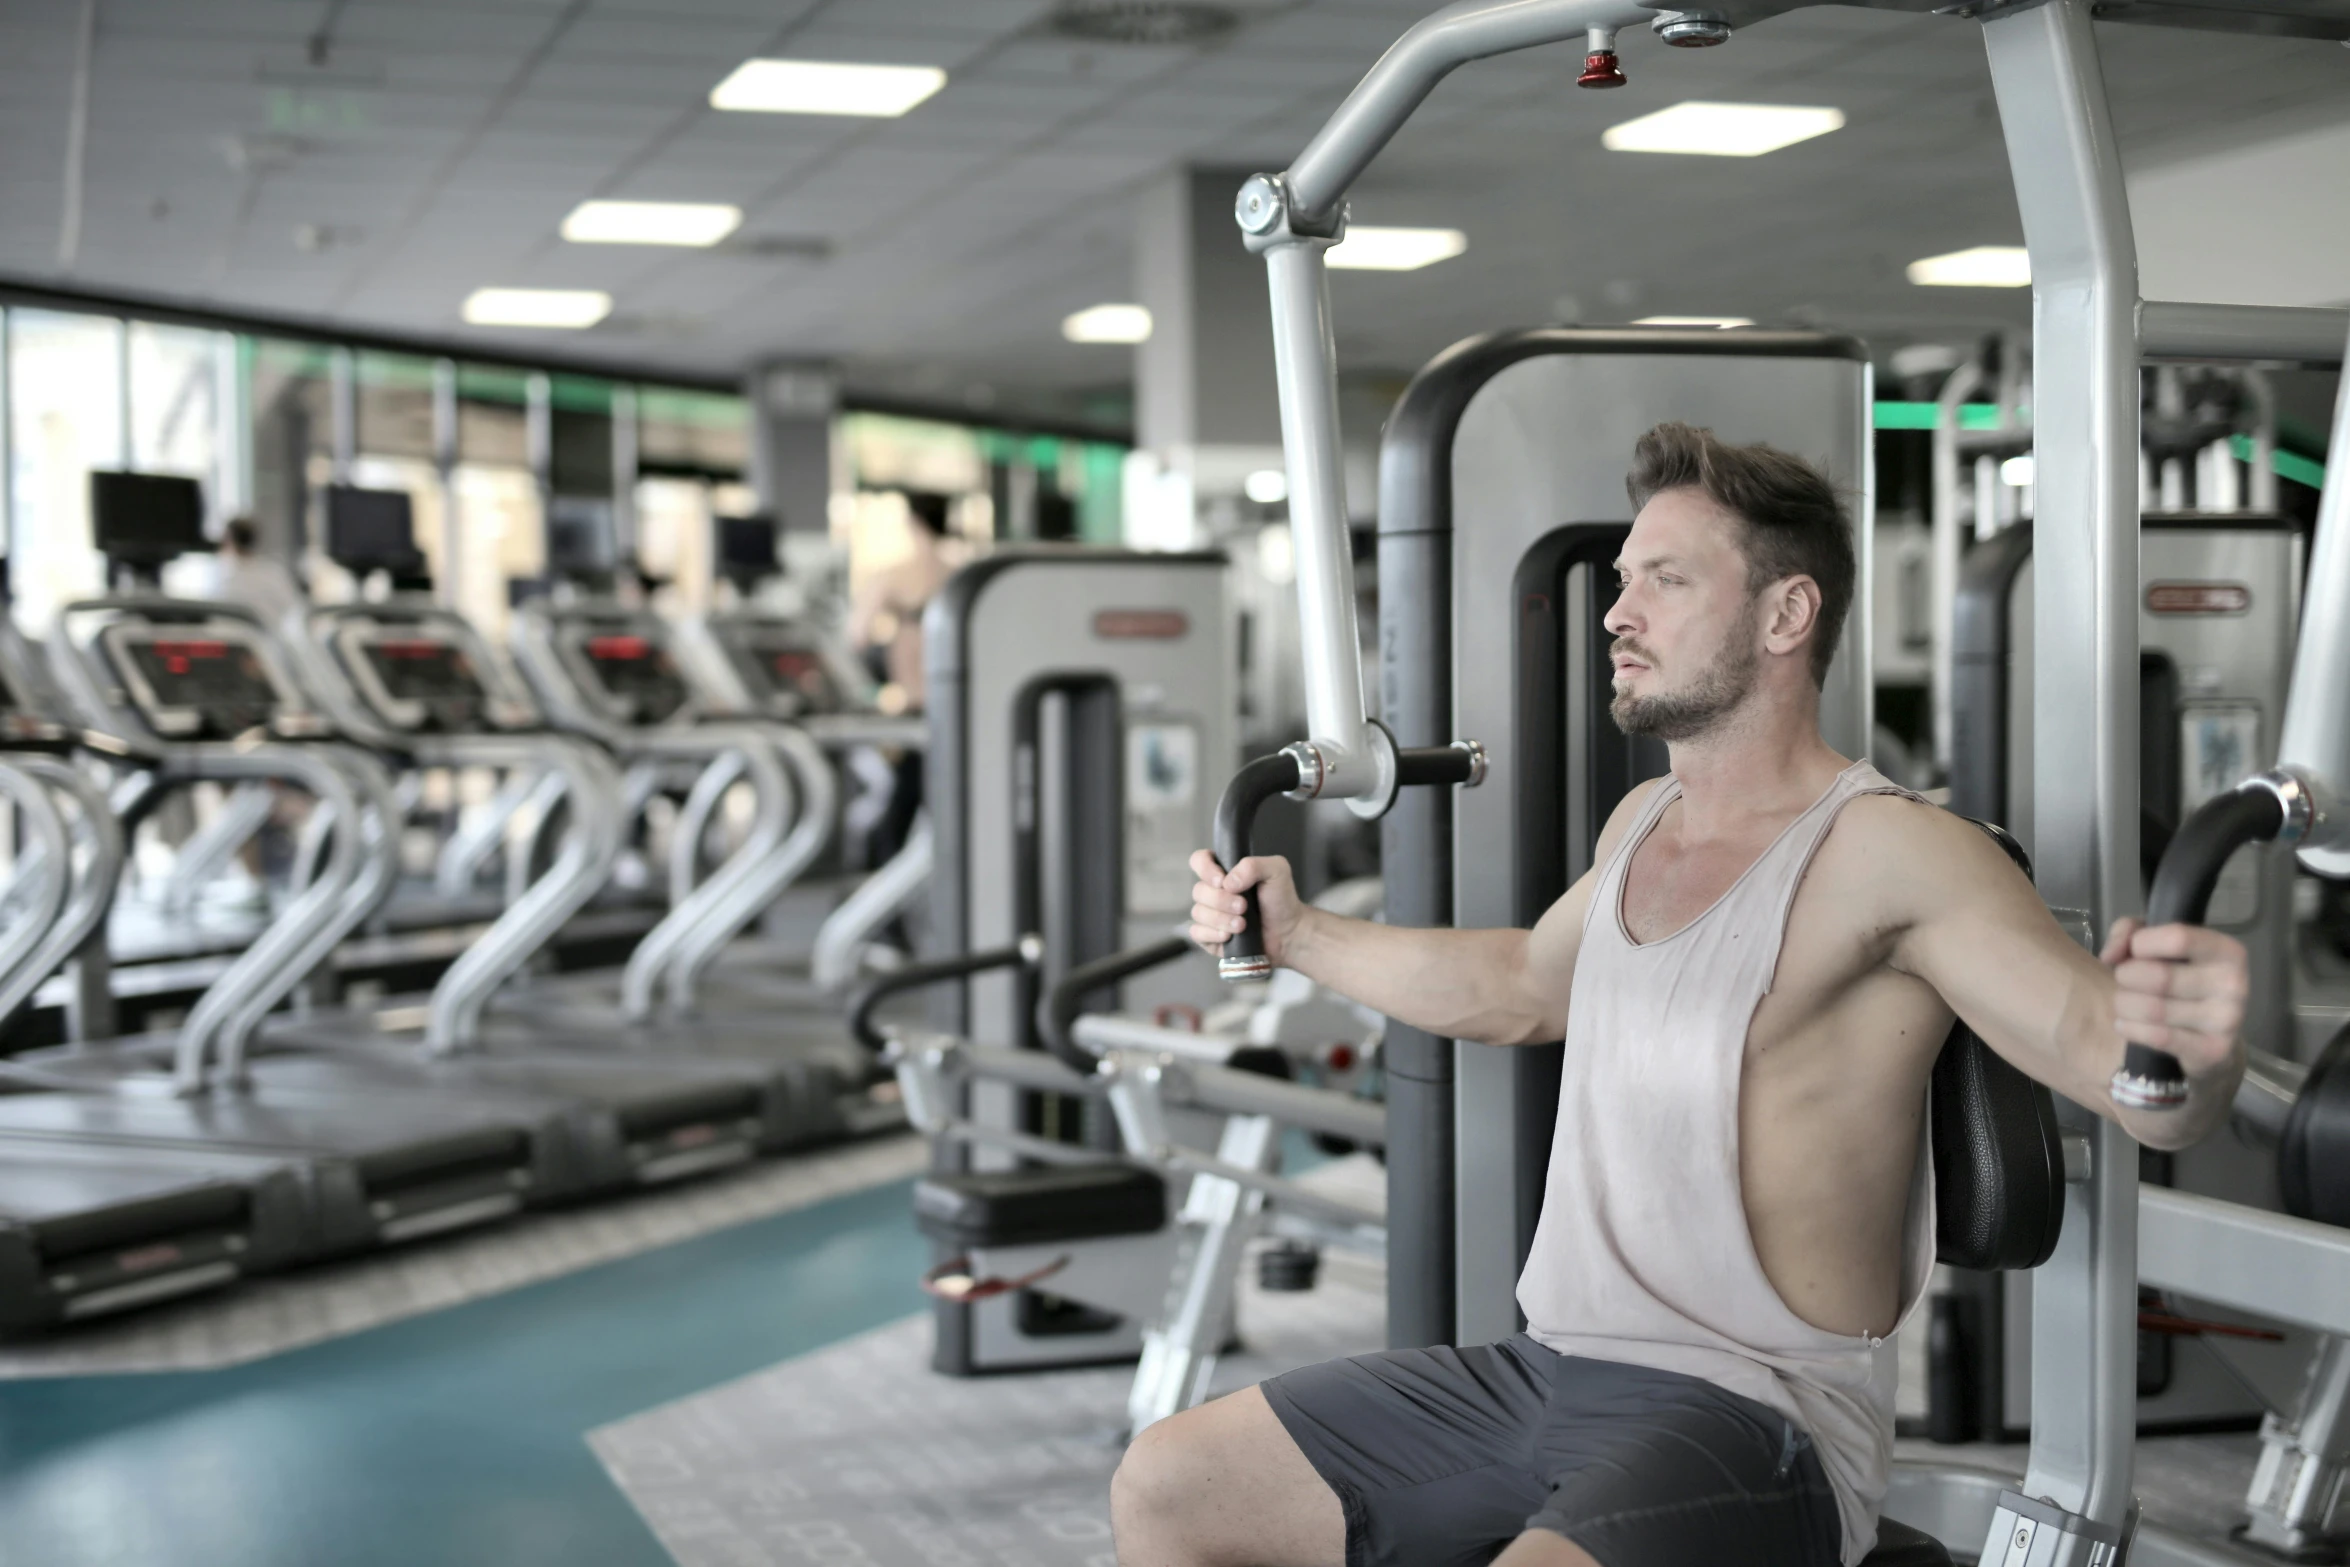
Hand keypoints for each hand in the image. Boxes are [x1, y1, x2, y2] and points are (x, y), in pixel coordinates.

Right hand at [1188, 848, 1306, 965]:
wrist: (1288, 932)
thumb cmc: (1281, 899)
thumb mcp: (1276, 871)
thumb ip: (1253, 866)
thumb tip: (1229, 882)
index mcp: (1225, 871)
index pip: (1199, 860)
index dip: (1205, 869)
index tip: (1222, 881)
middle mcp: (1213, 891)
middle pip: (1198, 890)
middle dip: (1222, 900)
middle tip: (1244, 906)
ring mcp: (1210, 913)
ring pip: (1198, 913)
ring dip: (1221, 919)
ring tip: (1242, 925)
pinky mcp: (1209, 935)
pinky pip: (1197, 933)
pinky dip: (1212, 935)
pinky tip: (1229, 936)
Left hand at [2100, 917, 2248, 1080]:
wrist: (2210, 1039)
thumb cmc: (2180, 979)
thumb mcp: (2156, 945)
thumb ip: (2128, 932)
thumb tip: (2110, 955)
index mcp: (2226, 950)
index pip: (2176, 938)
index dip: (2140, 944)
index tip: (2133, 953)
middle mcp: (2233, 983)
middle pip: (2158, 976)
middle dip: (2126, 977)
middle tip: (2126, 982)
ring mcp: (2227, 1019)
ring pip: (2151, 1009)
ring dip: (2124, 1005)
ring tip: (2127, 1004)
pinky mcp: (2213, 1050)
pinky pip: (2157, 1037)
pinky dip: (2130, 1029)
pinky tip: (2126, 1025)